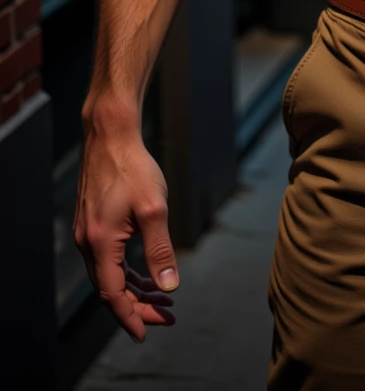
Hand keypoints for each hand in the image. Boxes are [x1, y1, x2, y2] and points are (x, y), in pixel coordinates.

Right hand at [74, 117, 178, 340]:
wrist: (111, 136)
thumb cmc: (134, 168)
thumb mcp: (154, 209)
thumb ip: (161, 251)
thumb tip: (170, 287)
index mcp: (100, 243)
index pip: (112, 295)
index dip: (130, 316)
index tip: (147, 333)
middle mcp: (88, 243)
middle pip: (110, 289)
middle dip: (138, 305)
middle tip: (167, 315)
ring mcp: (88, 234)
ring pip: (109, 275)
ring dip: (135, 289)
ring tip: (163, 298)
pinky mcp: (92, 225)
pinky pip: (108, 260)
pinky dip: (127, 271)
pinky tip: (147, 274)